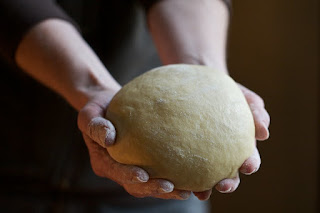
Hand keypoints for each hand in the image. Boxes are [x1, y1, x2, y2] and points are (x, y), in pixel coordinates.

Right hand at [77, 89, 190, 199]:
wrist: (107, 105)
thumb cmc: (97, 108)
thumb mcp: (89, 114)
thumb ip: (95, 126)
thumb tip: (109, 138)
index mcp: (103, 162)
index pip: (116, 172)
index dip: (129, 176)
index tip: (144, 175)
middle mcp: (118, 169)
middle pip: (136, 186)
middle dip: (154, 189)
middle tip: (173, 188)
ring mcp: (131, 168)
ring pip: (150, 185)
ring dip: (168, 191)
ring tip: (188, 191)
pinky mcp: (144, 162)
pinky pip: (159, 172)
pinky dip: (175, 177)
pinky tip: (192, 178)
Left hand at [193, 84, 269, 200]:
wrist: (200, 84)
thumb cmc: (227, 90)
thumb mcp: (244, 96)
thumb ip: (257, 111)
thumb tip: (264, 133)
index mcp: (240, 143)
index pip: (249, 158)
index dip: (250, 164)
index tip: (247, 166)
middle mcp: (224, 154)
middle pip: (230, 174)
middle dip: (229, 183)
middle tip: (223, 185)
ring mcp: (205, 155)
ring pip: (207, 177)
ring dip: (206, 188)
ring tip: (199, 193)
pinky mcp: (185, 153)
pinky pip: (185, 168)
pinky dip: (183, 178)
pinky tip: (177, 181)